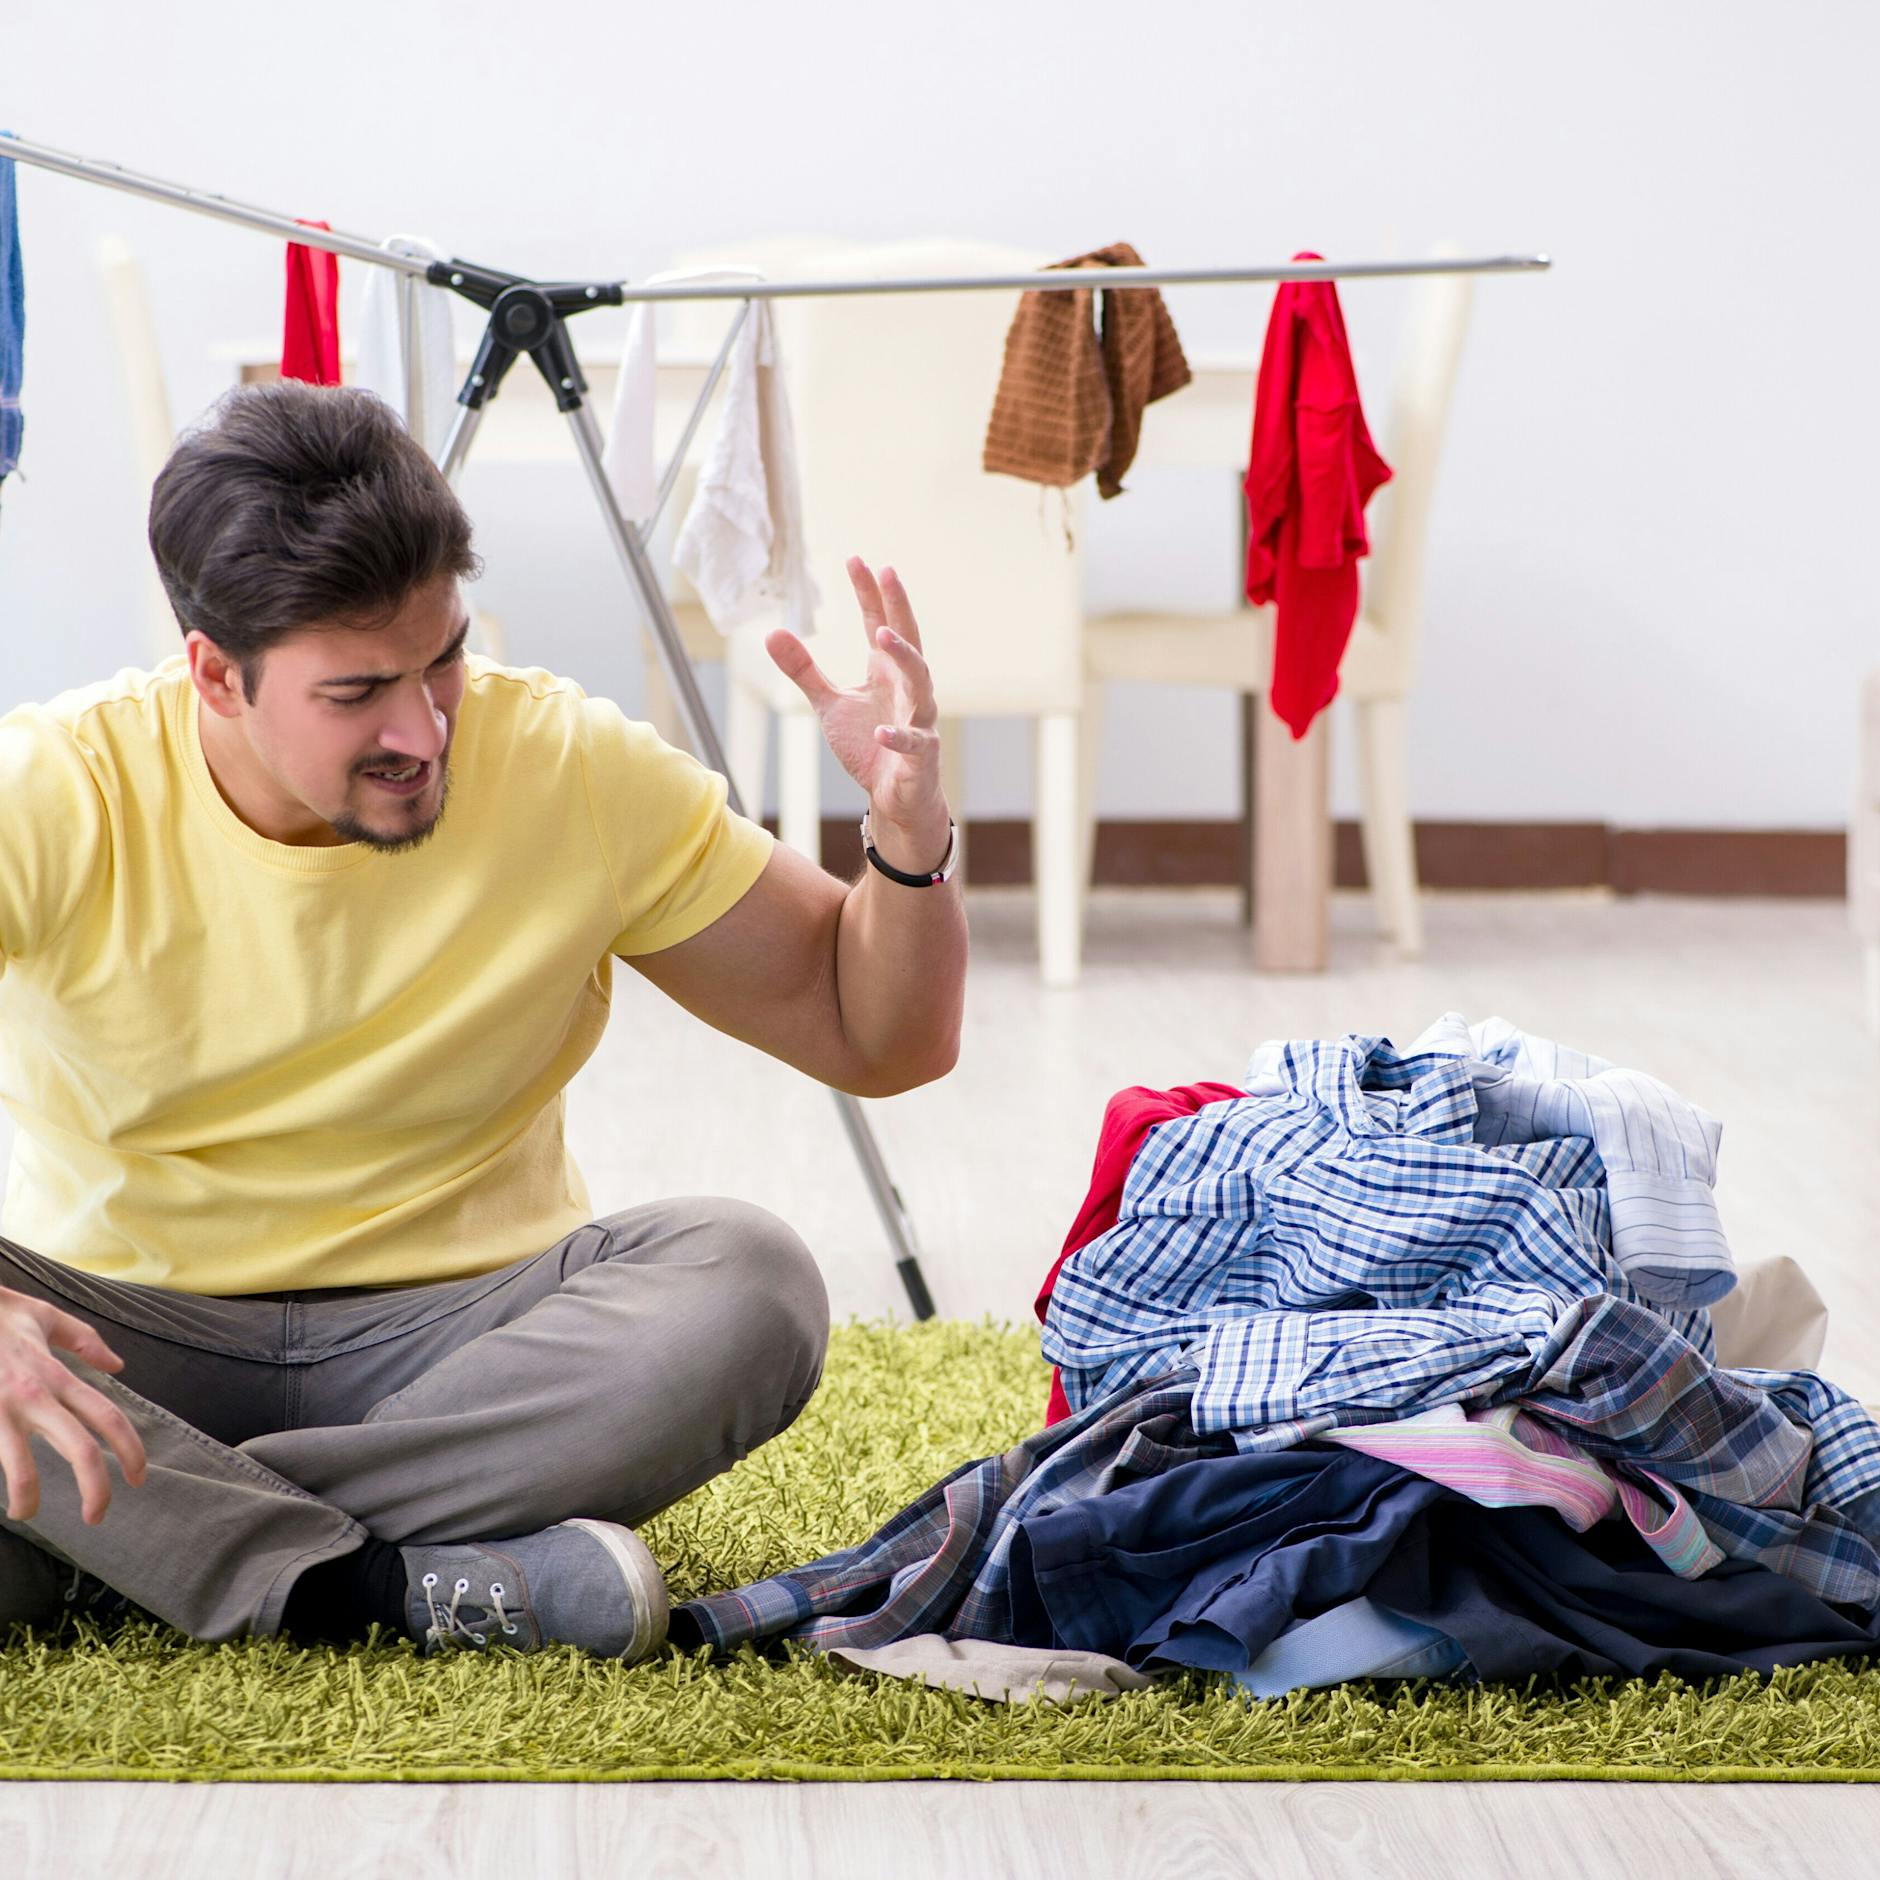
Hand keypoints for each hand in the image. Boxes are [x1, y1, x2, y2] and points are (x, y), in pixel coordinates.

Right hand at [0, 1286, 146, 1524]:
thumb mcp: (45, 1318)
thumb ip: (85, 1340)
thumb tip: (118, 1367)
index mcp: (57, 1375)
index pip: (108, 1418)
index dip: (130, 1450)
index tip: (138, 1477)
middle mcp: (35, 1396)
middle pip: (80, 1451)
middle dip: (96, 1490)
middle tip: (97, 1516)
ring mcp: (1, 1410)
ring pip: (23, 1469)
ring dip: (28, 1498)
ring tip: (28, 1514)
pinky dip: (1, 1478)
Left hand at [765, 558, 948, 867]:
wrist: (895, 794)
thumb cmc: (870, 744)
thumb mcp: (829, 703)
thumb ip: (805, 670)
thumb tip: (772, 632)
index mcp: (886, 672)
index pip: (879, 623)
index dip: (869, 593)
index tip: (856, 559)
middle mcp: (907, 689)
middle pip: (907, 640)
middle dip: (897, 607)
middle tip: (887, 573)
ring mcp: (918, 720)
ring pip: (919, 683)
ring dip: (903, 658)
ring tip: (882, 636)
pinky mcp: (921, 754)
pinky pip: (912, 741)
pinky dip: (898, 736)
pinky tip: (880, 731)